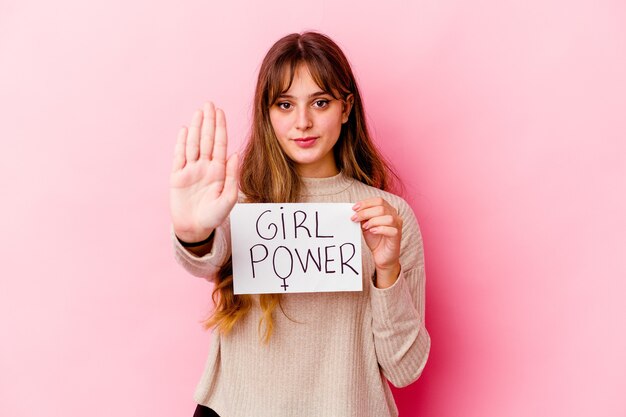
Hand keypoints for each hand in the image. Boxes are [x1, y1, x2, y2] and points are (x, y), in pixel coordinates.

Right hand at [169, 102, 237, 242]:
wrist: (195, 229)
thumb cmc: (214, 216)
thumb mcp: (229, 198)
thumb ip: (233, 176)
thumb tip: (236, 154)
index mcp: (219, 171)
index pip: (220, 144)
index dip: (220, 128)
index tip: (220, 112)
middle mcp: (205, 167)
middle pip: (206, 139)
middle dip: (208, 122)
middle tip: (209, 104)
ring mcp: (190, 170)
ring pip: (193, 144)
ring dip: (195, 128)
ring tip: (198, 112)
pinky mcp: (177, 176)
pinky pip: (179, 156)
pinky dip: (181, 142)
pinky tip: (184, 129)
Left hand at [351, 197, 401, 287]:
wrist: (381, 256)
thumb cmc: (375, 240)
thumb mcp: (366, 226)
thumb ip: (363, 217)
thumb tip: (354, 210)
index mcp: (387, 210)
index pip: (378, 200)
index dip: (366, 203)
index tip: (354, 208)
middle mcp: (394, 216)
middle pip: (381, 208)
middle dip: (365, 212)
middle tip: (354, 218)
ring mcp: (397, 226)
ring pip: (387, 217)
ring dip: (373, 221)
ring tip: (365, 227)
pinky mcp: (397, 236)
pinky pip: (391, 229)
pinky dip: (380, 229)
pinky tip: (372, 231)